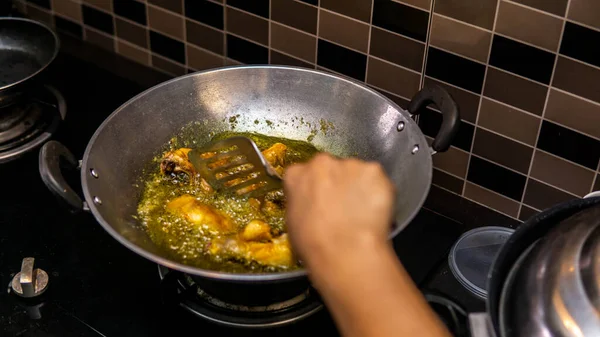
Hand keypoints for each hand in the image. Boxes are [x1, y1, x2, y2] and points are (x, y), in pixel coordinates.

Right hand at [283, 153, 394, 271]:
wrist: (344, 251)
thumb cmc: (314, 244)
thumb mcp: (294, 222)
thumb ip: (304, 202)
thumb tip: (315, 205)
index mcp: (296, 174)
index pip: (306, 174)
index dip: (317, 189)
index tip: (322, 201)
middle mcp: (322, 162)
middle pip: (333, 168)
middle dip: (339, 183)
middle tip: (344, 208)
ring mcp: (350, 164)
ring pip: (357, 173)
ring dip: (360, 188)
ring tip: (362, 214)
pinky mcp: (374, 171)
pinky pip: (378, 181)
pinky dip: (379, 194)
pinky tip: (375, 213)